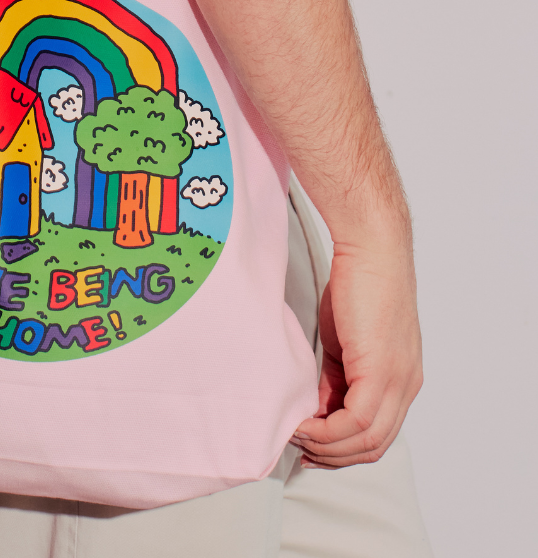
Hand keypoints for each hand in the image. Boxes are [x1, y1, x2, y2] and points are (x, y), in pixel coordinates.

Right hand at [292, 234, 422, 467]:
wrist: (371, 248)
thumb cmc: (358, 281)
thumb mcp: (345, 340)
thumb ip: (337, 375)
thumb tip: (319, 406)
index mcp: (402, 378)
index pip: (377, 433)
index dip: (342, 447)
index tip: (309, 442)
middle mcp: (407, 386)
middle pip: (373, 446)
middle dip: (333, 455)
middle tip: (299, 447)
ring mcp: (398, 381)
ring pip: (367, 440)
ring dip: (327, 446)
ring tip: (295, 434)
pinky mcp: (382, 371)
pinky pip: (356, 421)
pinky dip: (327, 430)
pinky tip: (303, 422)